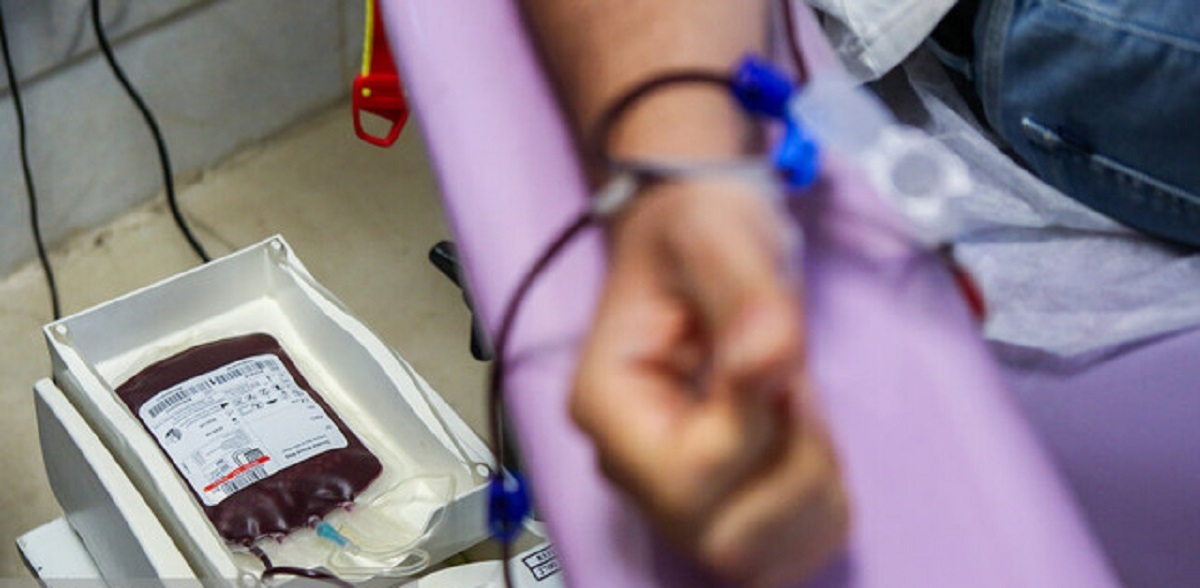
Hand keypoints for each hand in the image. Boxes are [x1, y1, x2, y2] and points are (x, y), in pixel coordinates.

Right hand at [572, 179, 849, 585]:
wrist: (697, 243)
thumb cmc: (693, 234)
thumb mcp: (715, 233)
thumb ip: (746, 293)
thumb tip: (772, 355)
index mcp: (608, 407)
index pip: (687, 474)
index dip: (756, 427)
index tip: (777, 356)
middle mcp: (630, 470)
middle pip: (722, 539)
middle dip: (793, 466)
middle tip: (796, 387)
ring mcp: (672, 498)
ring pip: (755, 561)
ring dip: (812, 489)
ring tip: (799, 409)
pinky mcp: (717, 506)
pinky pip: (781, 558)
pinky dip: (821, 511)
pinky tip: (809, 444)